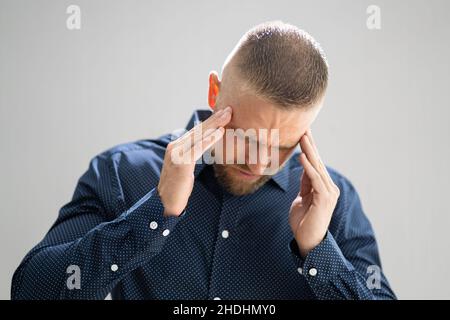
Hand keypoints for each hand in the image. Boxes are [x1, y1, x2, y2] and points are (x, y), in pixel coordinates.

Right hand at [158, 106, 231, 216]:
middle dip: (214, 119)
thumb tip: (202, 147)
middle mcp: (174, 147)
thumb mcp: (184, 167)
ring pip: (199, 136)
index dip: (210, 122)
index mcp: (175, 146)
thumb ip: (190, 155)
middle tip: (229, 110)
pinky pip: (198, 148)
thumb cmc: (177, 187)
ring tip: (227, 116)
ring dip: (215, 125)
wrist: (165, 203)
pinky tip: (220, 132)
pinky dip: (210, 139)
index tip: (222, 114)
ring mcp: (176, 154)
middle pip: (198, 130)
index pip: (195, 131)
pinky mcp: (181, 162)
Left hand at [288, 129, 339, 256]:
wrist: (308, 242)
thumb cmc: (304, 222)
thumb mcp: (302, 198)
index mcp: (323, 187)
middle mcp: (329, 187)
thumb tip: (303, 168)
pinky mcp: (324, 199)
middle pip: (318, 162)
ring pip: (317, 168)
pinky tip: (302, 156)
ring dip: (309, 151)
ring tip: (303, 137)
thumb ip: (305, 184)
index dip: (309, 148)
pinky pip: (315, 180)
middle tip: (305, 128)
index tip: (303, 133)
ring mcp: (328, 193)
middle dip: (310, 145)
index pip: (315, 164)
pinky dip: (308, 167)